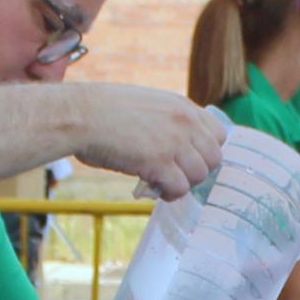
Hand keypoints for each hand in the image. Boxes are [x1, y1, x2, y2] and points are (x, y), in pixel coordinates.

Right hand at [70, 85, 231, 200]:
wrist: (81, 114)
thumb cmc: (103, 111)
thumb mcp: (147, 105)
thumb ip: (168, 122)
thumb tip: (177, 149)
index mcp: (182, 106)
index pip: (218, 134)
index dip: (205, 152)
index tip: (188, 160)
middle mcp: (185, 122)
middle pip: (214, 158)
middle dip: (195, 171)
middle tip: (174, 175)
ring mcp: (174, 142)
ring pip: (199, 176)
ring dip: (182, 184)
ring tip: (162, 184)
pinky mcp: (159, 162)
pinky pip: (180, 188)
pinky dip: (169, 194)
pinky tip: (154, 189)